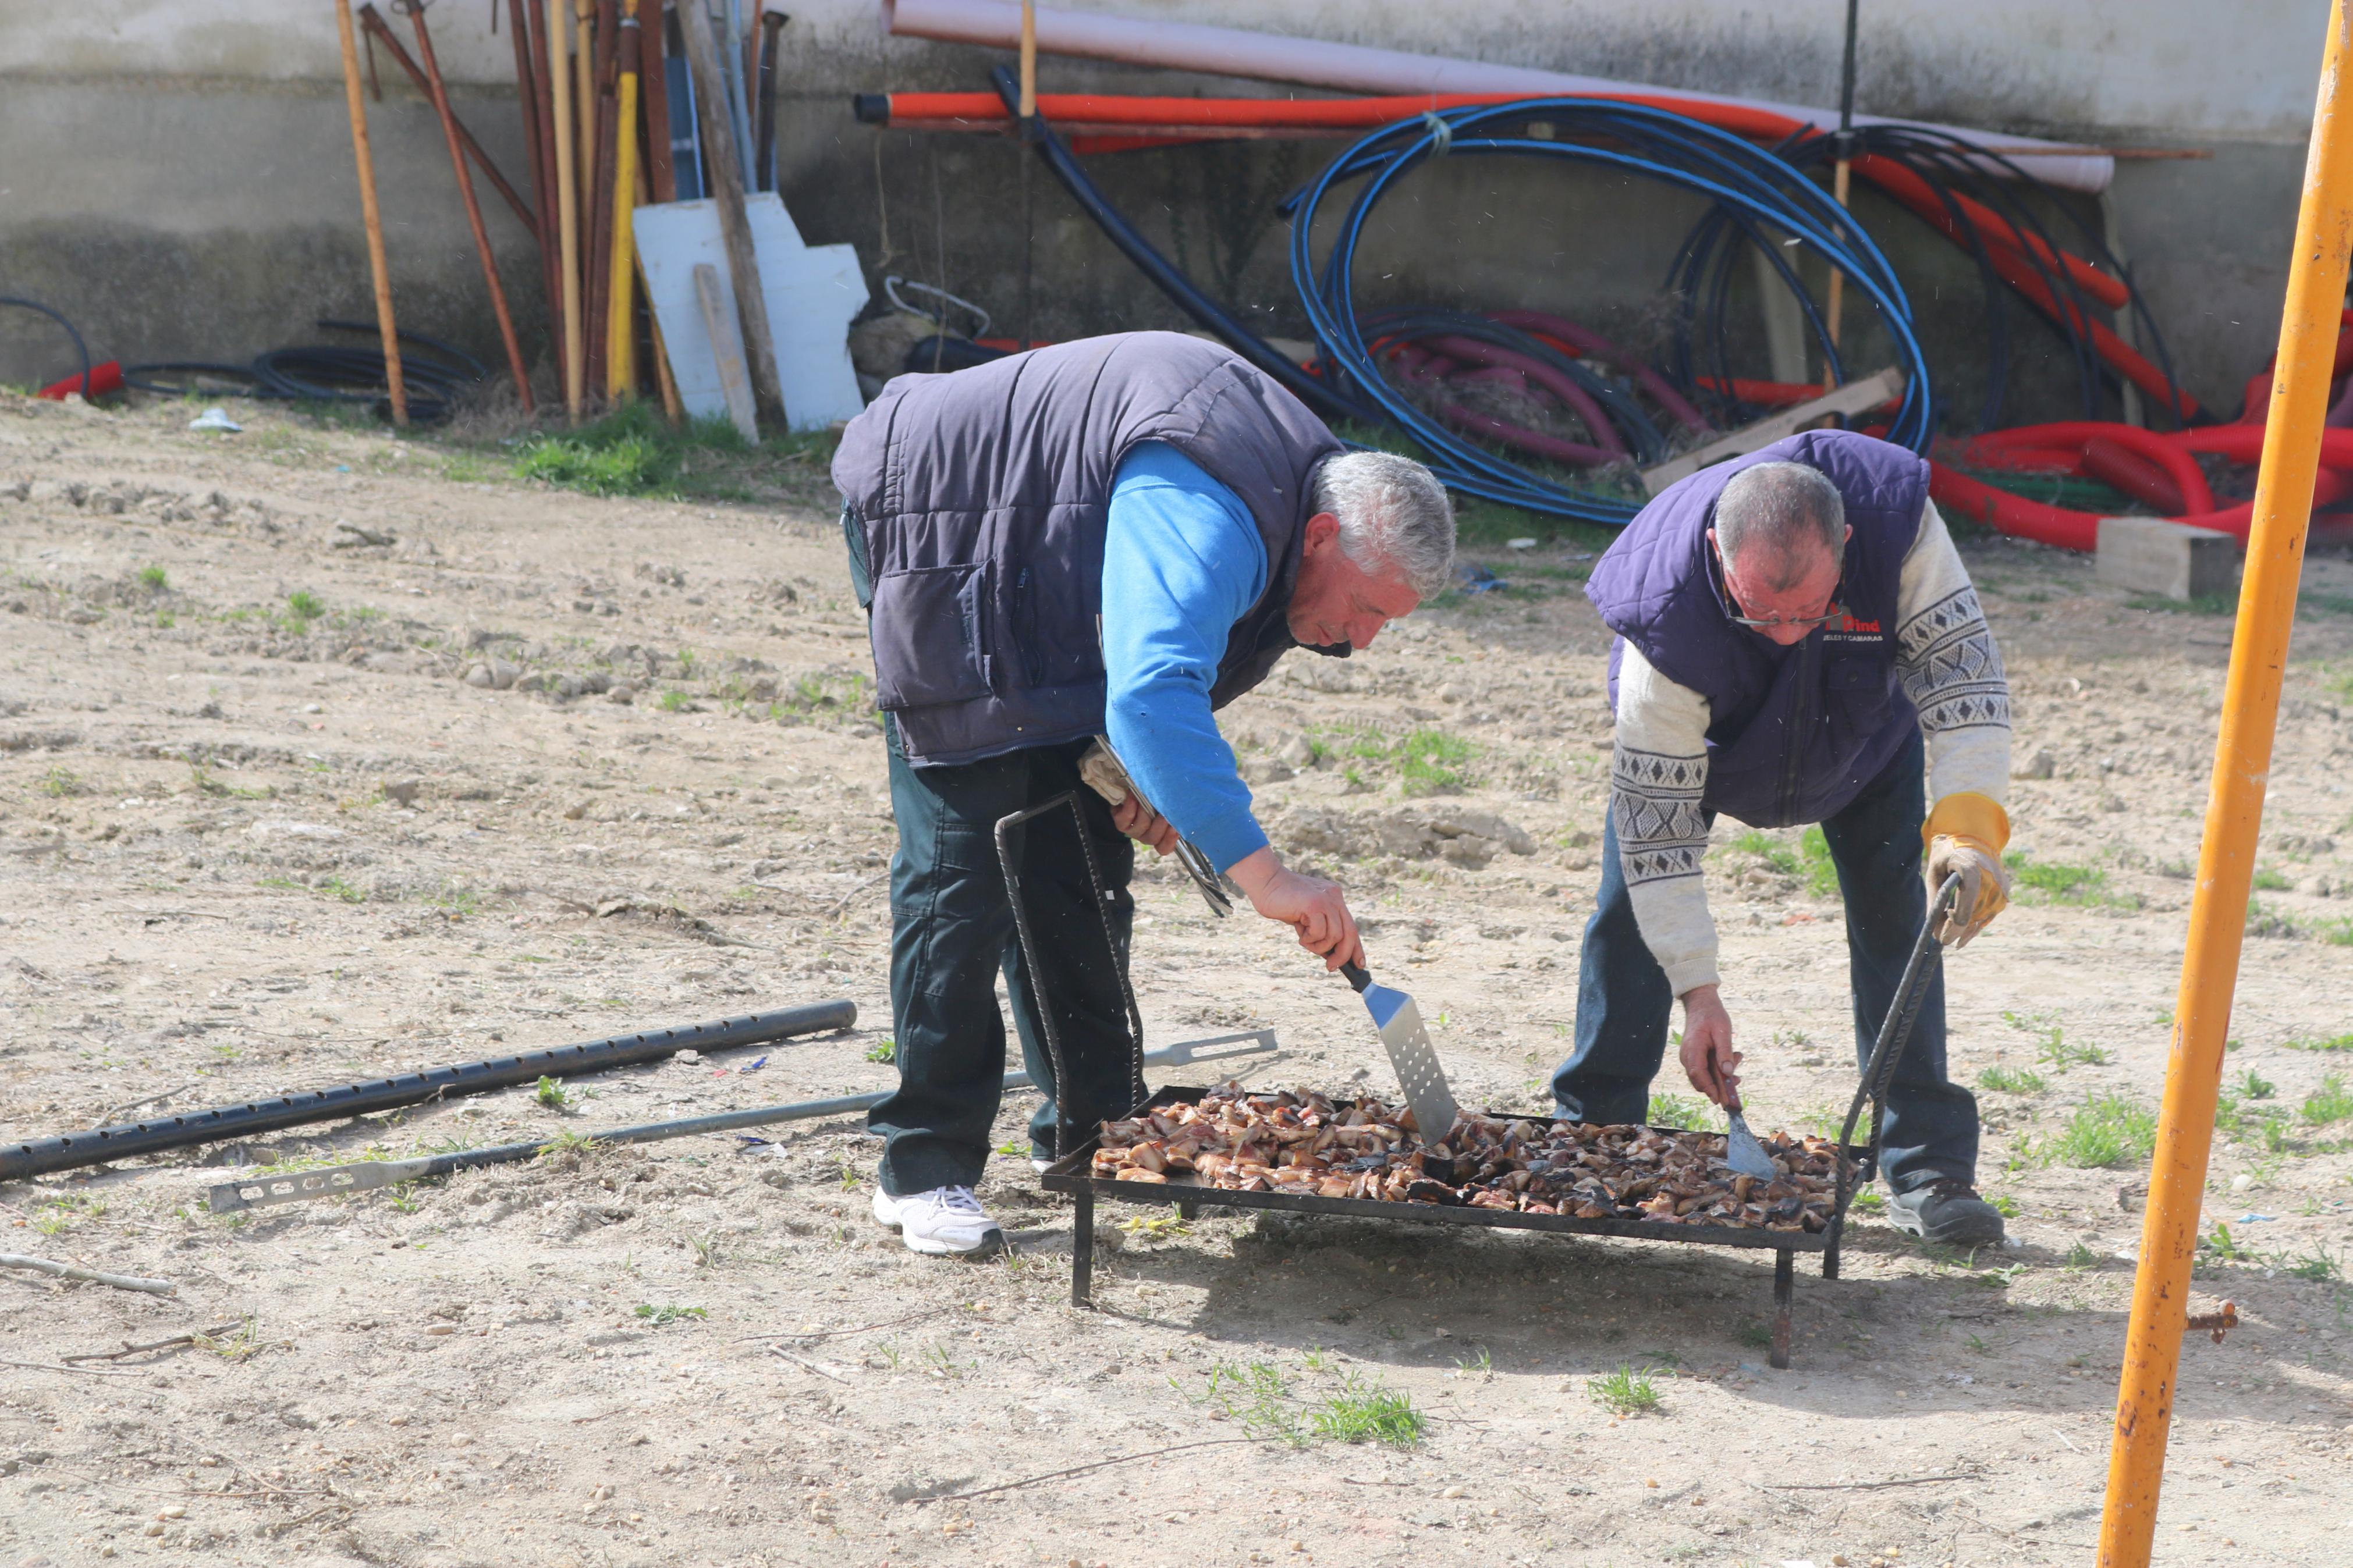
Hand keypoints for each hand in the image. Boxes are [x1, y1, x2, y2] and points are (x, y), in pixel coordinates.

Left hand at [1109, 793, 1178, 855]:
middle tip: (1165, 810)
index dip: (1170, 840)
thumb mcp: (1168, 802)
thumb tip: (1185, 804)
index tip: (1175, 828)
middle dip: (1160, 824)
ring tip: (1148, 797)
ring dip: (1145, 812)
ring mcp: (1132, 830)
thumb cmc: (1156, 795)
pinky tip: (1134, 795)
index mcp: (1159, 835)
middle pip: (1153, 838)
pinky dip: (1130, 806)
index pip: (1164, 847)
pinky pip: (1125, 818)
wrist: (1131, 787)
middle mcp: (1146, 835)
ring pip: (1141, 826)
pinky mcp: (1120, 821)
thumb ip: (1175, 807)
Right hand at [1226, 846, 1364, 969]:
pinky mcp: (1315, 904)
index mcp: (1335, 898)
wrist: (1265, 881)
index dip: (1357, 948)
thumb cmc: (1281, 901)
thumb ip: (1319, 929)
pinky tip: (1299, 930)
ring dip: (1319, 946)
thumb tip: (1330, 954)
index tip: (1360, 965)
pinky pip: (1320, 932)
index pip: (1352, 927)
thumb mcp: (1306, 917)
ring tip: (1304, 939)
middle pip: (1350, 933)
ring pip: (1335, 936)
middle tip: (1330, 967)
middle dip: (1342, 955)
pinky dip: (1309, 938)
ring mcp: (1326, 899)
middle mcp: (1335, 897)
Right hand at [1677, 984, 1742, 1107]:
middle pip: (1700, 1080)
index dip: (1709, 1089)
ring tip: (1737, 1058)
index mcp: (1692, 1049)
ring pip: (1704, 1076)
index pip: (1698, 1074)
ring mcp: (1689, 1057)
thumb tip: (1728, 1073)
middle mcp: (1687, 1056)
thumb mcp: (1722, 1031)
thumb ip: (1724, 1052)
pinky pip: (1705, 1069)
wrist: (1701, 1004)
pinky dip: (1718, 1069)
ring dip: (1721, 1075)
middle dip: (1719, 1085)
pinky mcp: (1695, 1057)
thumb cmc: (1711, 1015)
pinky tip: (1731, 1058)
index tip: (1721, 1100)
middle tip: (1738, 1079)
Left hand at [1925, 835, 2009, 946]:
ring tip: (1954, 940)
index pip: (1967, 903)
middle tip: (1944, 941)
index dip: (1955, 924)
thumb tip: (1936, 930)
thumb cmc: (1948, 857)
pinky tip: (1966, 935)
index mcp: (1971, 869)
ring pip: (1984, 917)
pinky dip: (1978, 925)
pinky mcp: (2004, 891)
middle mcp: (1990, 877)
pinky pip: (1991, 914)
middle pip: (1975, 914)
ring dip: (1968, 931)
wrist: (1972, 841)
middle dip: (1958, 930)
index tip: (1943, 938)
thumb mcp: (1934, 873)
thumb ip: (1935, 899)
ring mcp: (2000, 885)